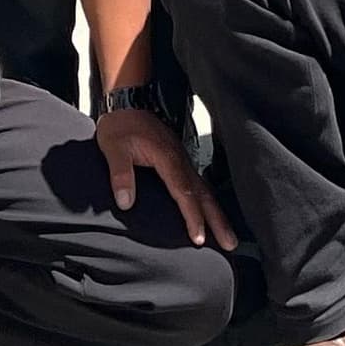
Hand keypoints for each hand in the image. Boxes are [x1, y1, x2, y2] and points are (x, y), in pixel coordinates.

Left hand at [97, 103, 235, 244]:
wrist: (127, 102)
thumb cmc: (121, 125)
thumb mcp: (113, 148)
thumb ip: (120, 174)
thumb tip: (126, 203)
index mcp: (167, 157)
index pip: (184, 192)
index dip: (193, 217)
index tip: (199, 238)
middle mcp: (180, 159)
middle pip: (204, 194)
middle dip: (218, 220)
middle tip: (230, 243)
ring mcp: (182, 159)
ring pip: (205, 190)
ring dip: (216, 213)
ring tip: (227, 235)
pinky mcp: (179, 160)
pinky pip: (198, 184)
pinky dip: (207, 201)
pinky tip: (211, 213)